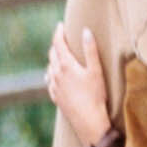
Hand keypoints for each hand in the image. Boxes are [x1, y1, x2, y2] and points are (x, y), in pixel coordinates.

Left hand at [46, 22, 111, 146]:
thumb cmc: (95, 96)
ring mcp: (54, 86)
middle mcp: (56, 74)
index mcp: (66, 65)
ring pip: (50, 67)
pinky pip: (49, 81)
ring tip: (59, 55)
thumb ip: (90, 50)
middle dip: (56, 44)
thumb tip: (85, 31)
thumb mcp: (96, 71)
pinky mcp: (55, 97)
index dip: (58, 32)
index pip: (58, 43)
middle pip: (52, 54)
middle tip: (62, 38)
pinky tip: (54, 76)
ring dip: (53, 59)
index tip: (60, 25)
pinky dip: (52, 74)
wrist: (88, 121)